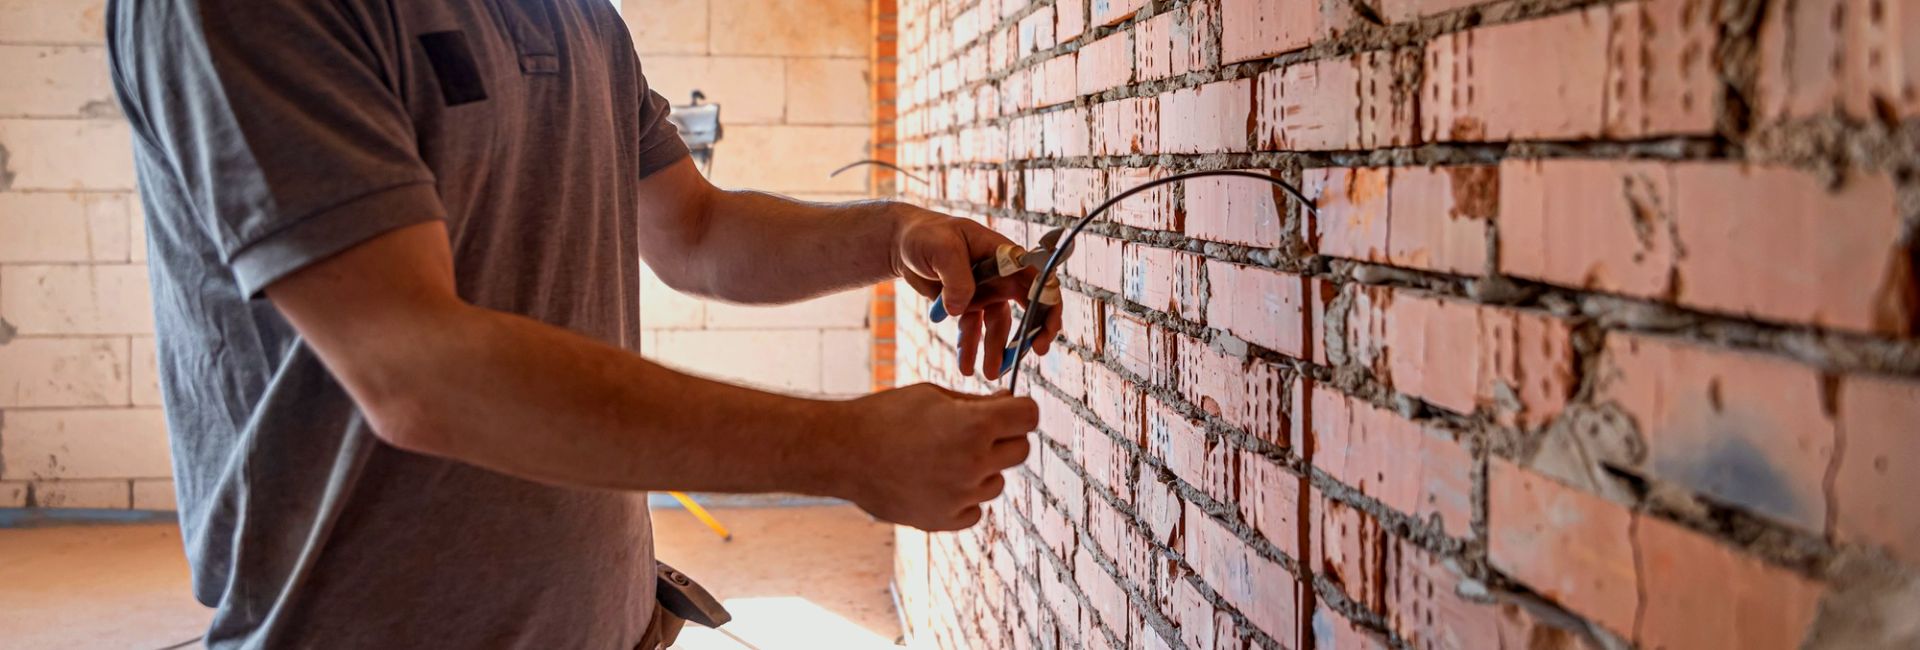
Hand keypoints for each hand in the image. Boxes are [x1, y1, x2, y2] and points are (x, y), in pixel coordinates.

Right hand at [831, 384, 1035, 530]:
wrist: (842, 452)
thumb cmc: (886, 416)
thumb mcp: (933, 396)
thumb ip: (977, 404)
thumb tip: (1009, 405)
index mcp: (974, 426)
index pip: (1029, 416)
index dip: (1020, 410)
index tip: (1006, 410)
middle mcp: (974, 463)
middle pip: (1020, 450)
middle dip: (1004, 438)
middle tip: (973, 433)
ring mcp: (960, 495)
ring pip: (997, 482)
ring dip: (982, 470)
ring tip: (943, 457)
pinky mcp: (944, 520)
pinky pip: (975, 509)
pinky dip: (963, 497)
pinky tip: (936, 481)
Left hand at [891, 205, 1064, 379]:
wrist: (903, 244)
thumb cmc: (926, 235)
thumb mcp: (941, 248)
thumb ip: (956, 277)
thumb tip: (960, 309)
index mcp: (1004, 255)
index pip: (1038, 277)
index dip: (1048, 303)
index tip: (1045, 330)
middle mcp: (1001, 275)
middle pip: (1027, 306)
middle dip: (1031, 332)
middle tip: (1032, 353)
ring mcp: (986, 293)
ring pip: (998, 326)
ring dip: (995, 349)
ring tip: (988, 373)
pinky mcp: (968, 306)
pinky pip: (973, 331)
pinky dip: (970, 349)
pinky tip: (965, 366)